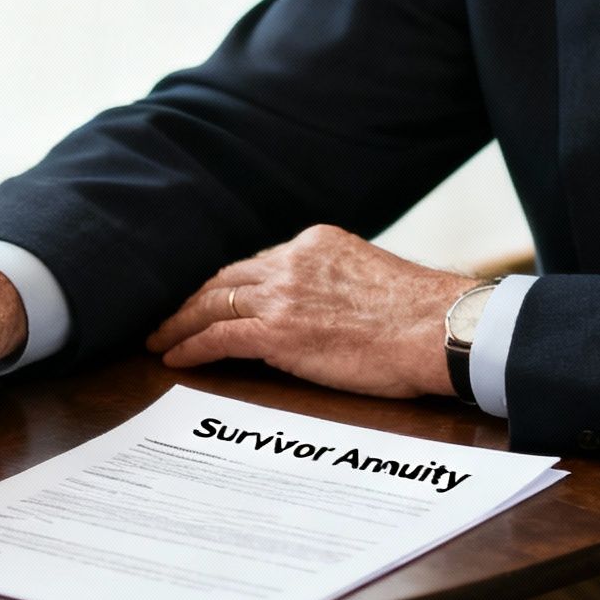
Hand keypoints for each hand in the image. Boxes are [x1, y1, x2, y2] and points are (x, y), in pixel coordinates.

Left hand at [145, 224, 472, 398]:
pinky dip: (190, 347)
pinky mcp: (277, 332)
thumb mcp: (373, 277)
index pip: (259, 263)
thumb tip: (328, 306)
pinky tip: (175, 357)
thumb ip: (338, 282)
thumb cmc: (424, 316)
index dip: (232, 285)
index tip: (216, 299)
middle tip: (169, 316)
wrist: (441, 329)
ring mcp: (281, 295)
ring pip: (212, 305)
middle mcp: (291, 261)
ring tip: (159, 339)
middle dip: (194, 298)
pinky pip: (217, 338)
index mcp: (316, 243)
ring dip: (180, 323)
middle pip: (225, 278)